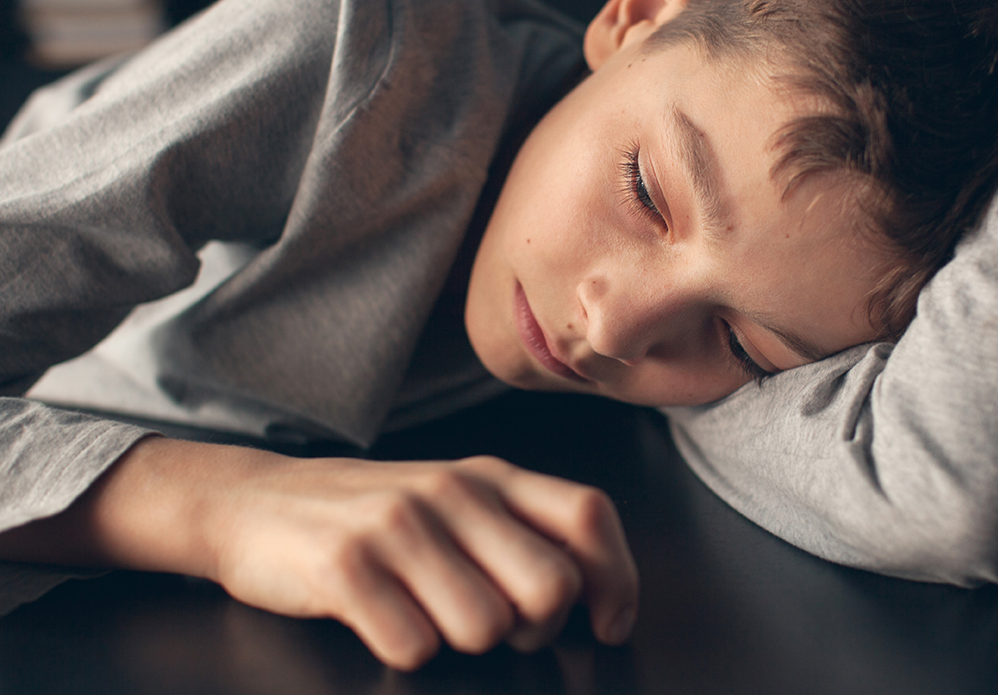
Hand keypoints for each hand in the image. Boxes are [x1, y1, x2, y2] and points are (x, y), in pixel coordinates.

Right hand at [0, 438, 638, 669]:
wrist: (253, 500)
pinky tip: (380, 619)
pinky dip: (403, 649)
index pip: (588, 515)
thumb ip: (519, 529)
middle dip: (534, 631)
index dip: (615, 578)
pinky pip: (414, 647)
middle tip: (499, 629)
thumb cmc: (371, 513)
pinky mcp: (348, 565)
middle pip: (549, 587)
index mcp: (490, 476)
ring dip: (460, 642)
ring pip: (486, 630)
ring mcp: (400, 525)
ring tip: (423, 612)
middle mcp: (454, 492)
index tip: (608, 624)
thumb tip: (590, 590)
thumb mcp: (453, 499)